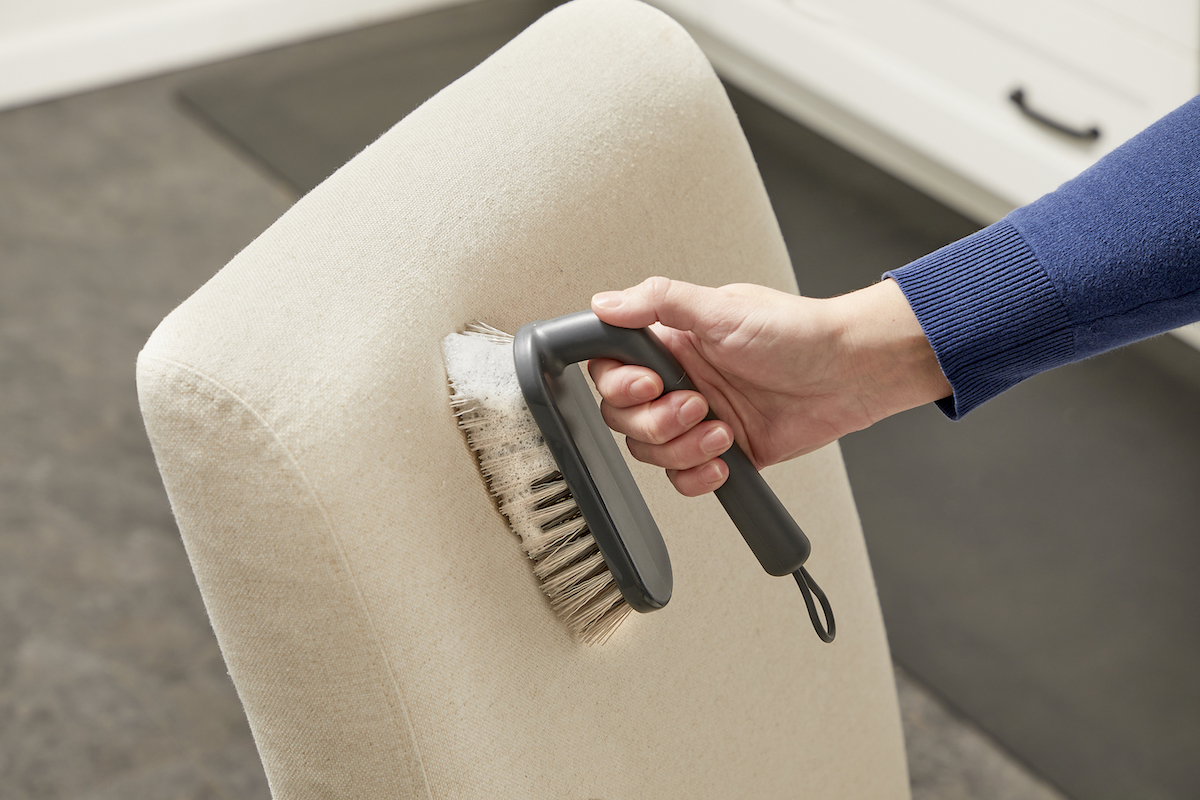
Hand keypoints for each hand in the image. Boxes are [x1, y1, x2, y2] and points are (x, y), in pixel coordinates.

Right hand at [588, 276, 950, 495]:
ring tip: (720, 429)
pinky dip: (697, 475)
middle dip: (655, 421)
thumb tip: (605, 304)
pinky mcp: (722, 451)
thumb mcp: (722, 308)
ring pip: (651, 451)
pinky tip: (724, 458)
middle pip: (624, 418)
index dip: (618, 384)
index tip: (646, 385)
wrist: (850, 373)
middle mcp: (681, 380)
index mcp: (672, 343)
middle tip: (696, 405)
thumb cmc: (797, 333)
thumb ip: (659, 301)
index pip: (612, 367)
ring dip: (681, 448)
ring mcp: (699, 419)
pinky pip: (683, 478)